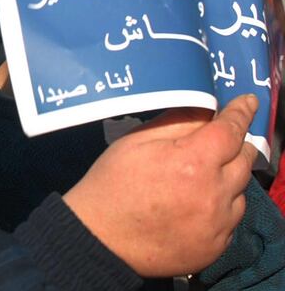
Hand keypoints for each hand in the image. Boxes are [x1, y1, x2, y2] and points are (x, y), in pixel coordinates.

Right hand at [63, 94, 258, 277]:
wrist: (100, 237)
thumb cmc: (112, 182)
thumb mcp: (137, 141)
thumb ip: (176, 122)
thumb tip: (204, 110)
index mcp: (193, 162)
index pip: (230, 129)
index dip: (241, 112)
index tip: (249, 101)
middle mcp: (214, 193)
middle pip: (244, 159)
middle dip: (236, 144)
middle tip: (221, 139)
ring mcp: (218, 224)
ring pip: (240, 191)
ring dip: (228, 177)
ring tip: (201, 176)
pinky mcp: (216, 247)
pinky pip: (230, 219)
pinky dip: (221, 206)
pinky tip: (196, 203)